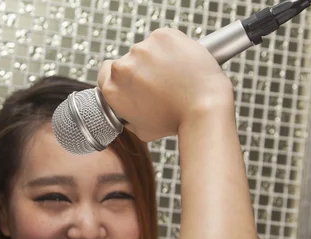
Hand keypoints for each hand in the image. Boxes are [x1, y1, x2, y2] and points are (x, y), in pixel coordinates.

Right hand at [98, 28, 234, 141]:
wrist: (204, 105)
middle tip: (159, 82)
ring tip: (173, 75)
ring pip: (145, 50)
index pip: (105, 73)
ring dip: (155, 58)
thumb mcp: (142, 130)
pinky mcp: (162, 35)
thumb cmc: (176, 121)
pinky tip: (180, 63)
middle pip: (127, 61)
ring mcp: (143, 48)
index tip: (133, 81)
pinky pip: (162, 39)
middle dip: (140, 69)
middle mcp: (123, 66)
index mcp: (113, 89)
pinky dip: (170, 48)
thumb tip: (127, 113)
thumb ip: (128, 118)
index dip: (120, 78)